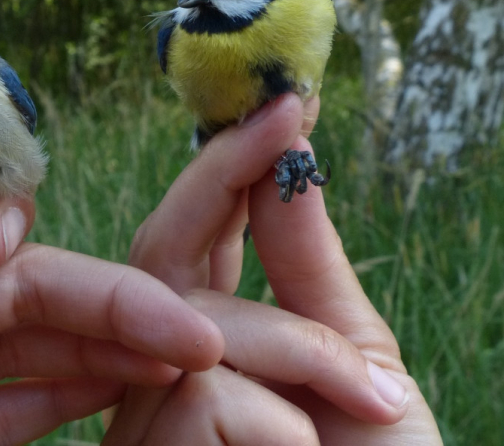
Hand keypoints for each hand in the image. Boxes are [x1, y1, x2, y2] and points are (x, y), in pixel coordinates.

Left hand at [0, 188, 223, 445]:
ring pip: (20, 345)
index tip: (32, 241)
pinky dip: (68, 395)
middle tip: (189, 328)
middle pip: (5, 280)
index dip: (3, 211)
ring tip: (184, 360)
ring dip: (100, 346)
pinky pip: (13, 407)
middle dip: (96, 295)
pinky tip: (122, 391)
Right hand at [104, 94, 440, 443]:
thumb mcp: (357, 366)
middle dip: (225, 177)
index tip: (281, 101)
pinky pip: (210, 389)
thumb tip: (289, 162)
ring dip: (305, 348)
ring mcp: (140, 416)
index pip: (193, 240)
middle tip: (287, 116)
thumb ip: (305, 267)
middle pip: (169, 252)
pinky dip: (288, 419)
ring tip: (373, 405)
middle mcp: (155, 373)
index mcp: (203, 347)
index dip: (226, 168)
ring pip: (202, 320)